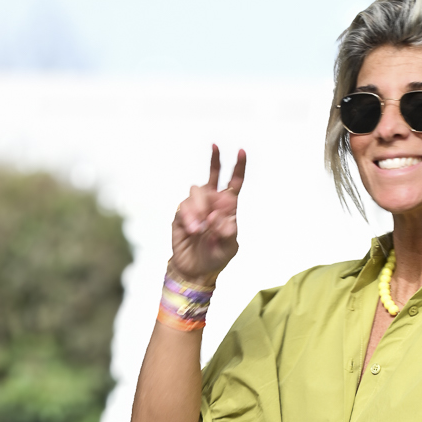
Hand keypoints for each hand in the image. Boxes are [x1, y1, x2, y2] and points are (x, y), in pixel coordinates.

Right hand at [169, 144, 244, 287]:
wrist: (195, 271)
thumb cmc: (215, 258)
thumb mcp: (229, 247)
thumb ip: (228, 231)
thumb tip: (218, 215)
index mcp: (227, 208)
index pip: (233, 183)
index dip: (238, 167)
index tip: (241, 151)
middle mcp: (211, 203)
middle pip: (212, 177)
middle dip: (215, 165)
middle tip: (216, 167)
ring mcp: (195, 207)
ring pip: (196, 191)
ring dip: (200, 208)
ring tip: (200, 229)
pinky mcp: (180, 214)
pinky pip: (183, 206)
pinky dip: (190, 218)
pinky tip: (193, 230)